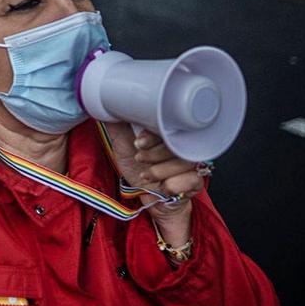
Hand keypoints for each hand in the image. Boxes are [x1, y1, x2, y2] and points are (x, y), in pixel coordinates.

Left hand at [105, 124, 203, 243]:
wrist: (145, 197)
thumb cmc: (137, 169)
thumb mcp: (123, 146)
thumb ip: (117, 126)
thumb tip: (108, 108)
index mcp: (167, 134)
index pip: (168, 126)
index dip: (153, 134)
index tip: (139, 143)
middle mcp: (182, 146)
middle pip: (178, 143)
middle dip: (155, 153)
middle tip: (140, 159)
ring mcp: (192, 164)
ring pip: (185, 161)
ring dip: (161, 170)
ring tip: (146, 175)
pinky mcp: (197, 182)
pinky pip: (193, 179)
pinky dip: (175, 184)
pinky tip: (163, 187)